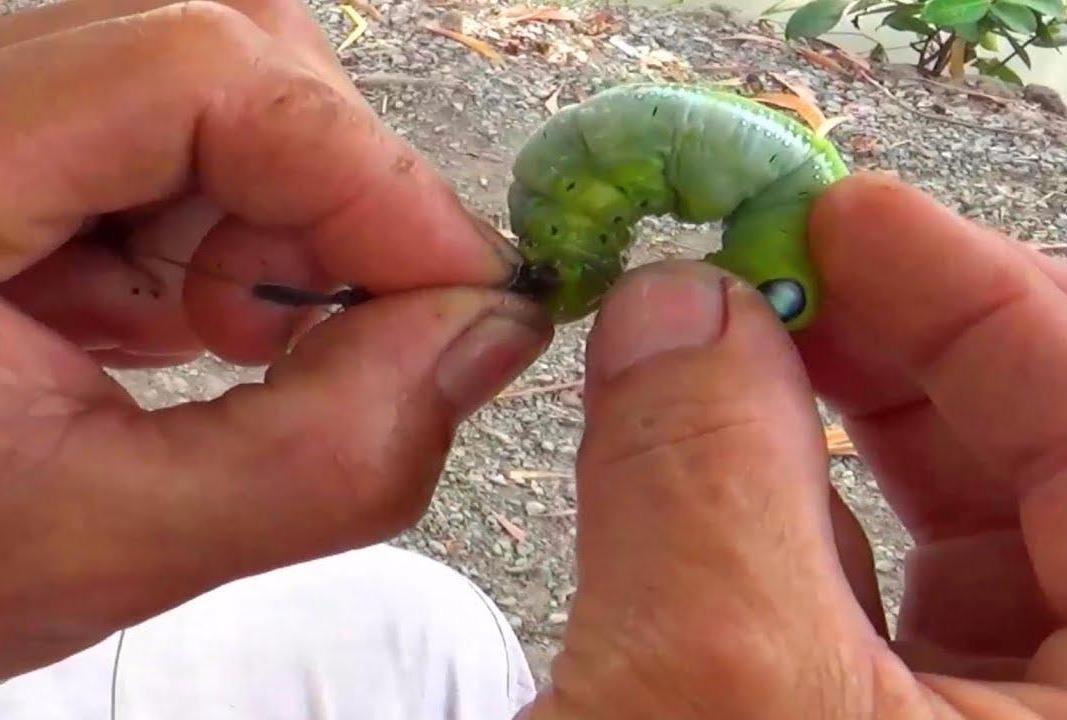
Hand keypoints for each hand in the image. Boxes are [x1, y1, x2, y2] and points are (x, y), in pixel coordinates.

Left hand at [0, 0, 550, 678]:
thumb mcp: (109, 543)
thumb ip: (323, 457)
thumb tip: (492, 336)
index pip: (198, 74)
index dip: (369, 175)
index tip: (471, 296)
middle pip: (221, 50)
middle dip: (331, 194)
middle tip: (355, 327)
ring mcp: (0, 117)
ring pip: (219, 85)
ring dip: (284, 214)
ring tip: (247, 340)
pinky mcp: (34, 151)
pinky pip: (185, 138)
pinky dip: (239, 229)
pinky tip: (205, 322)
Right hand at [520, 173, 1066, 717]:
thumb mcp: (708, 686)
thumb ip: (699, 475)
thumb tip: (672, 302)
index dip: (975, 296)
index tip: (835, 215)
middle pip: (1042, 459)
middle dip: (895, 349)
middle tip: (768, 279)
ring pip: (955, 524)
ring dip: (829, 427)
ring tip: (718, 366)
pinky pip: (881, 593)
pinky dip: (788, 516)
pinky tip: (709, 490)